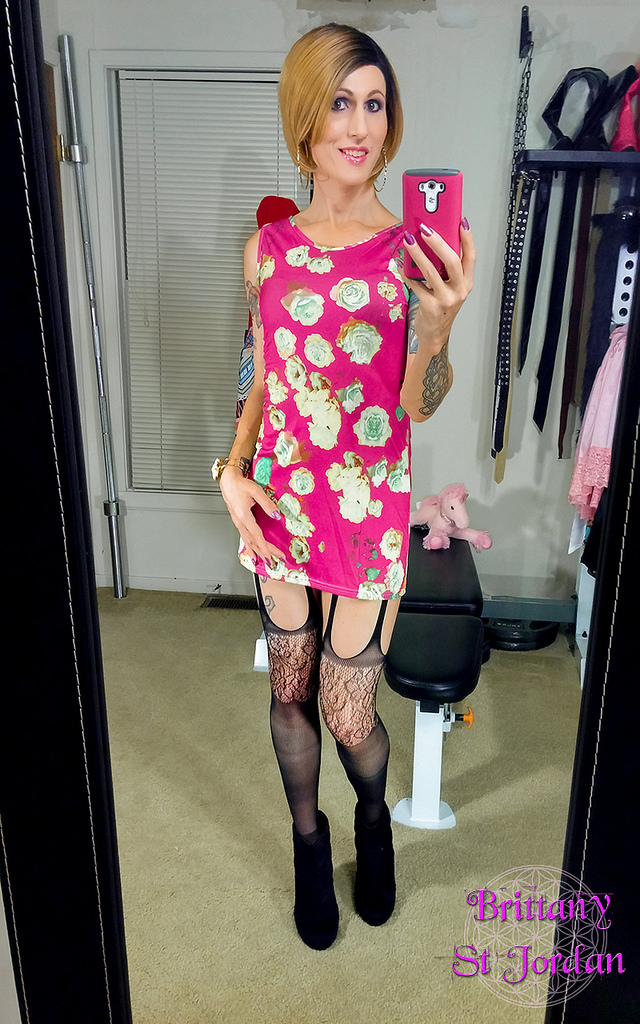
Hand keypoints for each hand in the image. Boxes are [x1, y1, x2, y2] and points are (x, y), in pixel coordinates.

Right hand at [219, 467, 286, 565]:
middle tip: (273, 562)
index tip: (273, 556)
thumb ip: (267, 504)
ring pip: (248, 542)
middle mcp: (240, 522)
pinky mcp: (238, 522)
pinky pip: (244, 538)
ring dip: (257, 553)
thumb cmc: (240, 485)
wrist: (228, 481)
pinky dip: (249, 548)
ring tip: (264, 562)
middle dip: (264, 553)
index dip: (266, 548)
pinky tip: (252, 554)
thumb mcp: (256, 491)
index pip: (257, 536)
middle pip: (253, 542)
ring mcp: (238, 523)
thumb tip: (276, 515)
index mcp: (244, 516)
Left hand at [403, 220, 474, 348]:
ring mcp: (446, 299)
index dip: (467, 239)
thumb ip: (446, 270)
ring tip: (408, 240)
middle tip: (425, 229)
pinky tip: (399, 264)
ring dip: (418, 253)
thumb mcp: (450, 288)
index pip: (471, 257)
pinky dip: (406, 273)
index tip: (461, 221)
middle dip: (437, 242)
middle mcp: (459, 290)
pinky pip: (416, 285)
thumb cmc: (441, 306)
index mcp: (467, 282)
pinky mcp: (431, 306)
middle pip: (452, 261)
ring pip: (431, 271)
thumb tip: (432, 242)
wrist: (434, 334)